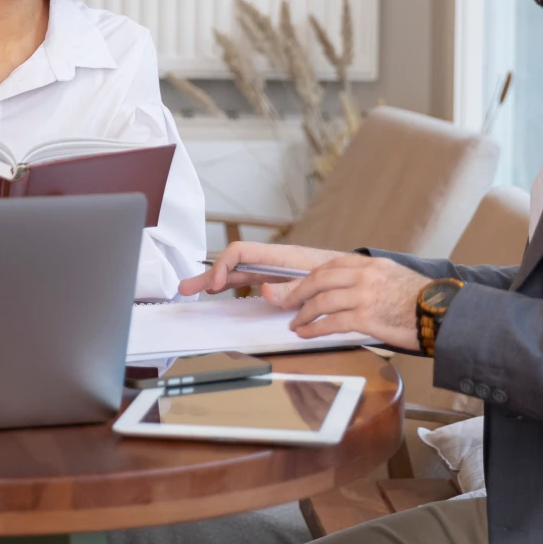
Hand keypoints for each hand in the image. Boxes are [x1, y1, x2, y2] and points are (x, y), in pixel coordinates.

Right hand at [178, 241, 340, 300]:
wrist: (356, 275)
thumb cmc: (339, 274)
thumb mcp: (318, 282)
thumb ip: (292, 288)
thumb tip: (265, 290)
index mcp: (280, 256)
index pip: (241, 252)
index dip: (223, 266)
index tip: (214, 286)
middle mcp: (272, 260)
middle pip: (233, 263)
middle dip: (208, 274)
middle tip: (186, 287)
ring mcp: (273, 269)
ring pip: (238, 272)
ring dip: (215, 279)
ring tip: (194, 289)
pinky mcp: (277, 278)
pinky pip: (247, 279)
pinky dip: (230, 283)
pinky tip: (220, 290)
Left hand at [278, 254, 431, 350]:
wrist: (442, 313)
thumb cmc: (422, 301)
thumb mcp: (394, 277)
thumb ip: (371, 279)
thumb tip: (351, 290)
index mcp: (370, 264)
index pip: (331, 265)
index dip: (310, 277)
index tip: (299, 286)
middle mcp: (364, 275)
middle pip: (319, 279)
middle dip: (298, 292)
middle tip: (286, 303)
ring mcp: (364, 295)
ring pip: (322, 301)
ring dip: (303, 313)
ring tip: (295, 323)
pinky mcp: (366, 317)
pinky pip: (331, 322)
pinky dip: (314, 328)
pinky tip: (306, 334)